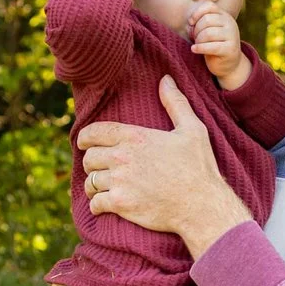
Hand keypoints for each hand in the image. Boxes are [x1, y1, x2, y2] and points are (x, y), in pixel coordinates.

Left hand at [77, 77, 253, 255]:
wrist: (202, 205)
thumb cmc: (198, 168)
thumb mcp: (193, 130)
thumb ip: (176, 103)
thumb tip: (166, 79)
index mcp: (135, 137)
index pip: (94, 132)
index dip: (84, 138)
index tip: (82, 144)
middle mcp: (122, 157)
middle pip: (89, 158)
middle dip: (92, 163)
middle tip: (99, 169)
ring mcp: (119, 181)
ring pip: (90, 181)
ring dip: (94, 185)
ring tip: (101, 188)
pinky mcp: (120, 204)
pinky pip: (95, 203)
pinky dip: (97, 205)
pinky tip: (103, 206)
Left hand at [189, 4, 250, 90]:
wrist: (228, 64)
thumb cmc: (214, 44)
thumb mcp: (208, 30)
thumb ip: (201, 22)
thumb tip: (190, 22)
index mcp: (225, 16)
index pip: (209, 6)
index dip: (197, 13)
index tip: (191, 22)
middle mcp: (230, 24)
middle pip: (207, 20)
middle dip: (196, 29)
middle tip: (195, 38)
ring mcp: (232, 36)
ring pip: (208, 33)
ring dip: (198, 40)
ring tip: (197, 44)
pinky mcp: (230, 49)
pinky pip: (211, 47)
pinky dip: (200, 48)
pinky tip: (194, 50)